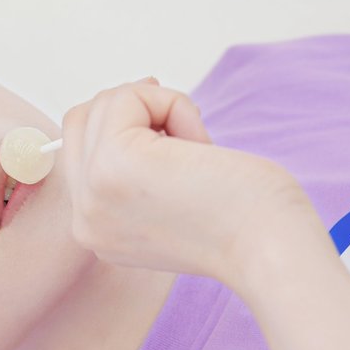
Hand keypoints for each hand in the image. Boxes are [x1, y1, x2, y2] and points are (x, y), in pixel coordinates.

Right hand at [60, 78, 321, 286]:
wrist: (271, 252)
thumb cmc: (244, 223)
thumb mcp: (167, 201)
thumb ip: (133, 168)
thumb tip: (131, 97)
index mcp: (95, 230)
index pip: (78, 149)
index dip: (124, 128)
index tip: (172, 136)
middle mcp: (83, 218)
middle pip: (80, 120)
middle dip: (136, 111)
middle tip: (186, 137)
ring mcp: (92, 192)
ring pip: (102, 104)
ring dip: (159, 107)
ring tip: (197, 149)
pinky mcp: (113, 164)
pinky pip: (130, 98)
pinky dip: (173, 104)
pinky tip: (201, 146)